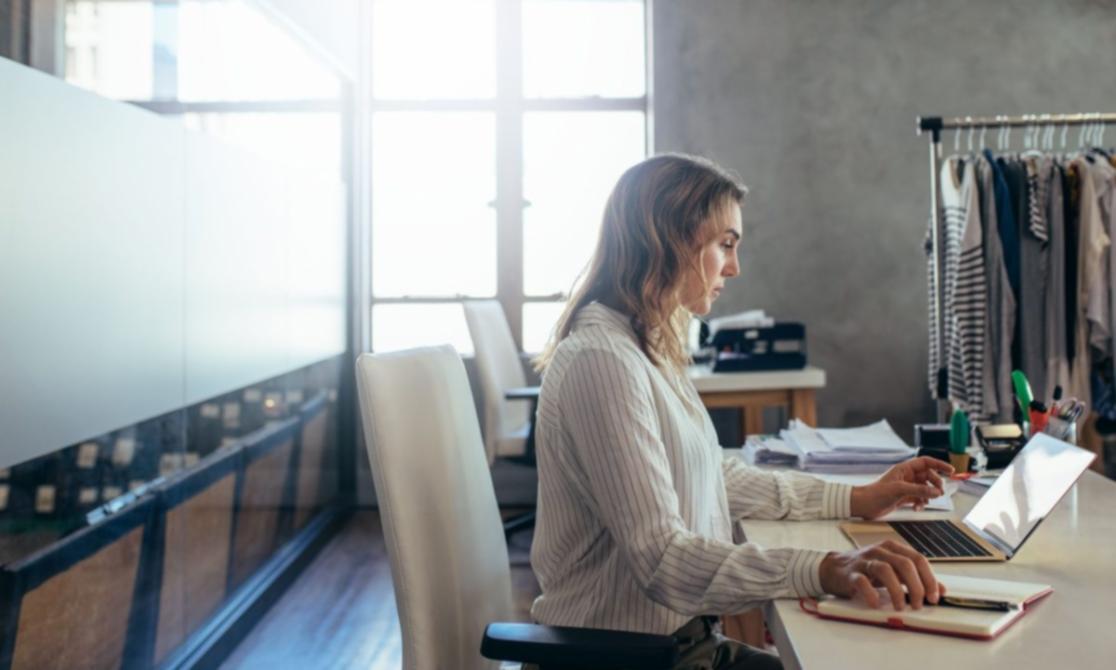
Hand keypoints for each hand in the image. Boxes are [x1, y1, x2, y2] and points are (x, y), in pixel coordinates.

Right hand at [819, 540, 945, 609]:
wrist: (833, 568)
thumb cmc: (866, 570)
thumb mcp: (893, 570)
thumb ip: (915, 578)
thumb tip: (941, 590)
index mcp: (892, 548)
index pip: (917, 559)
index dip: (929, 578)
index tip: (934, 597)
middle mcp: (879, 551)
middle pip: (904, 564)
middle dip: (916, 586)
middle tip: (918, 604)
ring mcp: (864, 561)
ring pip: (885, 570)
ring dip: (897, 591)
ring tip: (900, 607)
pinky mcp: (850, 573)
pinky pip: (862, 581)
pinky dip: (871, 593)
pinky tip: (876, 604)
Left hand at [850, 456, 953, 518]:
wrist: (864, 505)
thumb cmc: (876, 494)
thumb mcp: (899, 490)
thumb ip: (919, 489)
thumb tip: (936, 491)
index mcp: (904, 469)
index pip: (926, 462)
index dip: (939, 464)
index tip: (950, 470)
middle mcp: (906, 476)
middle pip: (928, 476)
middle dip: (935, 483)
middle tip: (939, 492)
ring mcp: (906, 487)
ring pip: (925, 488)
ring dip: (928, 494)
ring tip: (927, 501)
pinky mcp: (904, 497)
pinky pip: (919, 497)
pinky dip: (921, 502)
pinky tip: (918, 507)